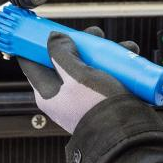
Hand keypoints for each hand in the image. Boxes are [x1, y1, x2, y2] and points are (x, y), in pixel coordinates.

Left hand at [18, 27, 140, 133]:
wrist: (128, 135)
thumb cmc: (97, 107)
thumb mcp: (76, 75)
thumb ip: (61, 53)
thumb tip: (53, 37)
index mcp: (48, 92)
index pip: (32, 62)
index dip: (36, 42)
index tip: (44, 27)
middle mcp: (64, 95)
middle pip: (66, 59)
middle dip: (81, 43)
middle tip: (93, 34)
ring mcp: (84, 96)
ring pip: (90, 64)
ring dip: (105, 52)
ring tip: (121, 47)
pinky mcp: (104, 98)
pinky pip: (107, 75)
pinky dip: (117, 64)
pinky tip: (129, 56)